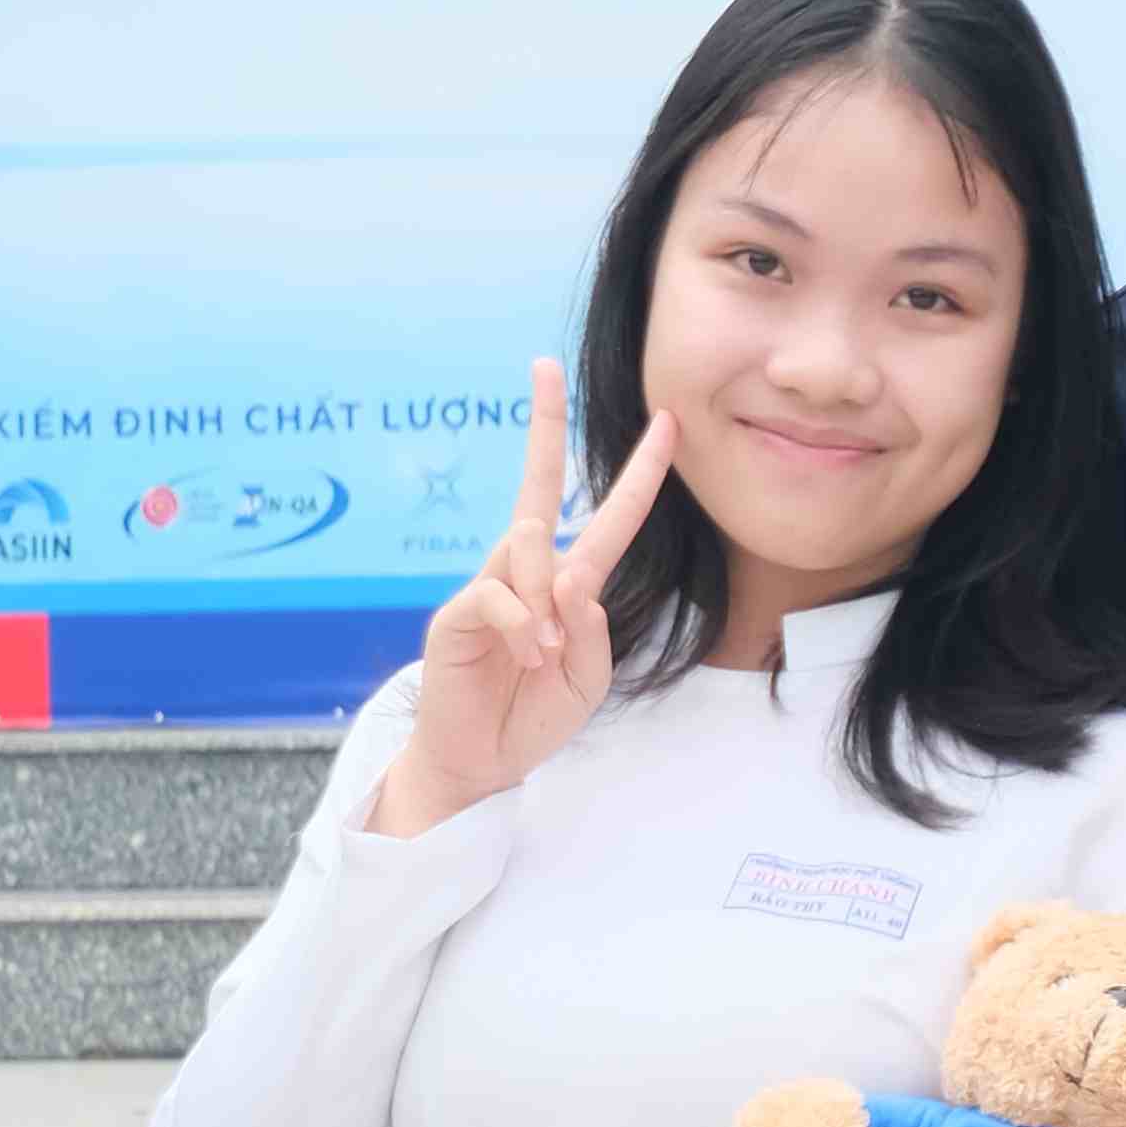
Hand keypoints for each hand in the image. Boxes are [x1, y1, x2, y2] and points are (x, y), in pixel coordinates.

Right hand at [374, 360, 676, 832]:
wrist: (482, 760)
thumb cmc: (534, 714)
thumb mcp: (587, 677)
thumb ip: (590, 629)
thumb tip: (571, 581)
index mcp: (570, 583)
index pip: (610, 517)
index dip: (640, 472)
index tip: (667, 422)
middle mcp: (529, 571)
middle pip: (539, 484)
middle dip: (544, 424)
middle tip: (543, 366)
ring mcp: (491, 585)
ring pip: (527, 544)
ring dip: (547, 599)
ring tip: (544, 655)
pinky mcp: (458, 612)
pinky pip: (498, 594)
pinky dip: (522, 625)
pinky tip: (526, 657)